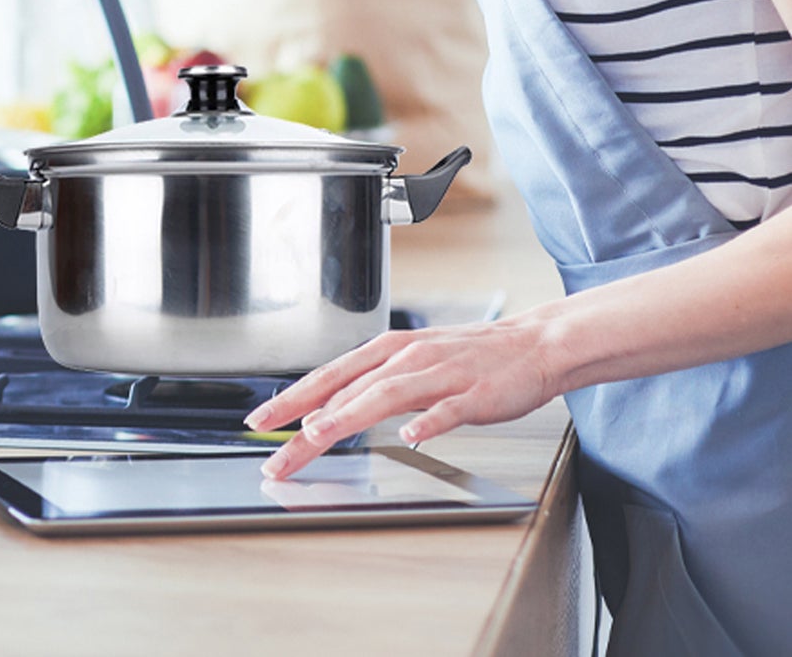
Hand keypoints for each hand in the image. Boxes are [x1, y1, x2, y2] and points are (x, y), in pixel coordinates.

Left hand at [244, 317, 559, 478]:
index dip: (291, 398)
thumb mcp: (412, 363)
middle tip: (273, 447)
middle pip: (347, 388)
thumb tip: (329, 409)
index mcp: (388, 350)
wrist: (533, 345)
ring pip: (387, 393)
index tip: (259, 422)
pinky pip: (449, 410)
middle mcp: (407, 357)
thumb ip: (372, 384)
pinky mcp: (475, 393)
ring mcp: (441, 374)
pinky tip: (411, 438)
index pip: (328, 375)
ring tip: (318, 435)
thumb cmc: (470, 358)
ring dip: (349, 414)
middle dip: (304, 417)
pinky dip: (429, 423)